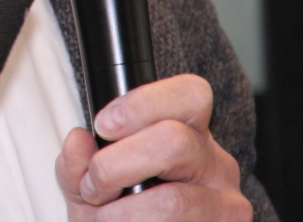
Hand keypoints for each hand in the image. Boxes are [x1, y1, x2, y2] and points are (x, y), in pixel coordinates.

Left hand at [54, 74, 251, 219]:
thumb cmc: (117, 216)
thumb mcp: (88, 185)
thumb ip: (77, 164)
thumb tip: (78, 140)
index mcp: (187, 132)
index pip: (189, 94)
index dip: (142, 104)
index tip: (103, 126)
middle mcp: (214, 162)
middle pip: (174, 140)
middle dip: (117, 165)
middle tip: (94, 186)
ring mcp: (225, 202)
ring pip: (173, 200)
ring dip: (123, 214)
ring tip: (104, 219)